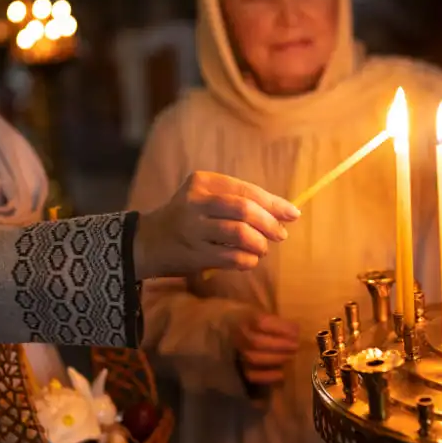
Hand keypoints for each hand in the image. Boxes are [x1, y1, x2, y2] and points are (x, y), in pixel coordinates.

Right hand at [134, 171, 299, 278]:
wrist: (148, 242)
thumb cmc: (189, 219)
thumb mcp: (207, 199)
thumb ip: (241, 201)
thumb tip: (286, 212)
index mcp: (202, 182)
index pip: (246, 190)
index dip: (274, 203)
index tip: (293, 214)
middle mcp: (195, 202)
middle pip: (244, 209)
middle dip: (269, 223)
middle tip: (280, 235)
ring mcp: (192, 229)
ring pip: (239, 233)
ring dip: (259, 243)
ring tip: (262, 249)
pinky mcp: (193, 253)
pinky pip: (231, 257)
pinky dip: (247, 260)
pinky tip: (248, 260)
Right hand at [232, 311, 299, 385]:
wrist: (235, 326)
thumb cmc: (257, 317)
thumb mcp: (264, 310)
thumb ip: (277, 319)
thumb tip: (296, 329)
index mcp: (244, 316)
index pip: (260, 322)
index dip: (280, 327)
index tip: (296, 329)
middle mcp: (238, 334)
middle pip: (256, 342)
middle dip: (280, 345)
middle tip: (296, 345)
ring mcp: (237, 351)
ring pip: (253, 358)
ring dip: (276, 358)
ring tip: (291, 356)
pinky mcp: (240, 367)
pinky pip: (251, 375)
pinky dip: (268, 376)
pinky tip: (282, 374)